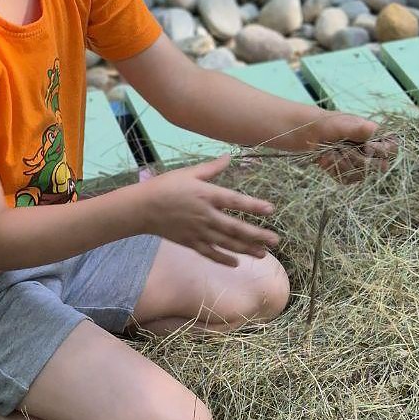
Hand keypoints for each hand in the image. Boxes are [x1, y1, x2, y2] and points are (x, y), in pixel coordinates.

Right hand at [138, 154, 278, 266]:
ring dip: (246, 249)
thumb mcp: (189, 173)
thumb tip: (229, 156)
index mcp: (207, 195)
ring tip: (263, 254)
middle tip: (275, 241)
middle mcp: (206, 215)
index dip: (254, 206)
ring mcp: (198, 231)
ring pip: (227, 243)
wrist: (142, 208)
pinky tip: (236, 263)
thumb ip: (211, 168)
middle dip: (257, 235)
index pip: (235, 201)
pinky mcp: (190, 242)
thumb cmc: (165, 186)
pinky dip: (223, 259)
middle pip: (236, 228)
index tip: (271, 210)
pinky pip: (210, 253)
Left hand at [298, 111, 397, 182]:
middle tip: (343, 148)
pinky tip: (326, 160)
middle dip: (358, 158)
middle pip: (379, 166)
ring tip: (331, 152)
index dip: (383, 151)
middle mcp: (369, 151)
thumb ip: (357, 129)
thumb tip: (373, 129)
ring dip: (343, 164)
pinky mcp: (345, 173)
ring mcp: (358, 164)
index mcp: (374, 136)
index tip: (368, 147)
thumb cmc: (325, 124)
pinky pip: (347, 179)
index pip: (392, 148)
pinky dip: (335, 170)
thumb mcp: (340, 124)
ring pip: (361, 174)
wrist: (305, 134)